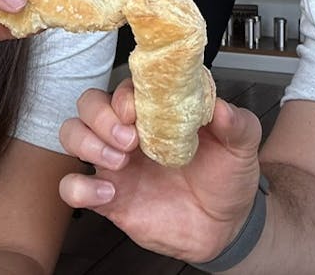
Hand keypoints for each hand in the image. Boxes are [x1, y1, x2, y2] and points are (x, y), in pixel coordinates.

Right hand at [58, 78, 263, 262]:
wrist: (226, 227)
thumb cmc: (227, 177)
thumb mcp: (241, 146)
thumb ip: (236, 123)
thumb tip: (220, 107)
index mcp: (157, 112)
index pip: (125, 87)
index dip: (125, 95)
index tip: (138, 111)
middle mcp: (129, 131)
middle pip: (89, 103)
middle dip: (100, 117)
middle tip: (129, 140)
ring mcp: (115, 163)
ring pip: (72, 134)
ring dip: (87, 143)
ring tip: (119, 163)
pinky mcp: (108, 197)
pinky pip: (72, 187)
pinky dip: (79, 188)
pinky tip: (108, 193)